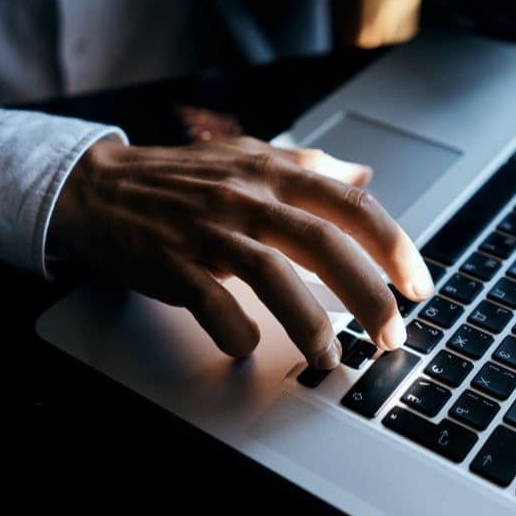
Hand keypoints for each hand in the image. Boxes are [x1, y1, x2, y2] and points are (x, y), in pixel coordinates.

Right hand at [50, 136, 433, 368]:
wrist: (98, 187)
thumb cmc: (180, 179)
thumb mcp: (247, 158)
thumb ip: (306, 167)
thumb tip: (363, 174)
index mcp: (272, 175)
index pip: (350, 205)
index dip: (393, 246)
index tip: (416, 285)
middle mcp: (246, 199)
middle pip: (323, 244)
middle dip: (368, 295)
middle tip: (391, 335)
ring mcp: (208, 231)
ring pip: (272, 276)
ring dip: (310, 324)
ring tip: (329, 357)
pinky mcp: (172, 264)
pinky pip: (211, 303)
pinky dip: (236, 331)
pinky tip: (249, 346)